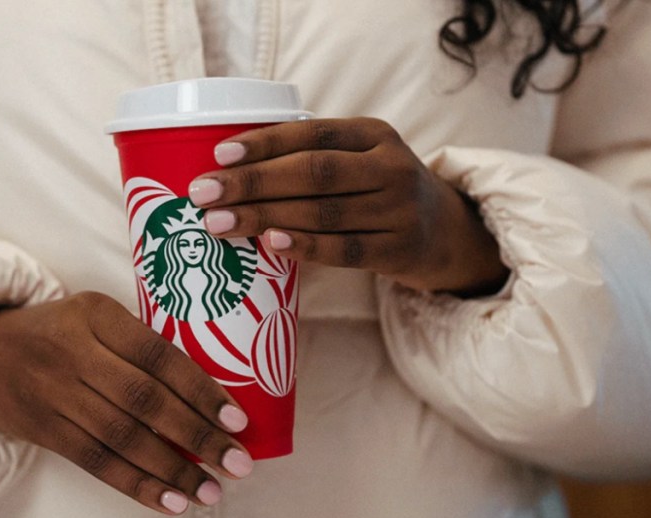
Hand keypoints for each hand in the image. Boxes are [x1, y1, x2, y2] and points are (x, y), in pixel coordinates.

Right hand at [0, 292, 252, 514]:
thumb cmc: (56, 332)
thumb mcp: (93, 315)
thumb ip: (138, 342)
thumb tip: (207, 390)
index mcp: (96, 314)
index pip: (158, 355)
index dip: (200, 389)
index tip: (237, 418)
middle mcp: (75, 351)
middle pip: (145, 400)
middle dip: (197, 435)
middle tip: (237, 462)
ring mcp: (56, 393)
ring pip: (123, 437)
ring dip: (173, 469)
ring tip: (211, 489)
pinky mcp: (44, 429)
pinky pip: (96, 462)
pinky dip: (137, 484)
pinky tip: (171, 500)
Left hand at [188, 118, 508, 295]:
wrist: (446, 233)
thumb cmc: (378, 191)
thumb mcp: (360, 159)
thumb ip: (312, 157)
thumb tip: (226, 168)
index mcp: (374, 134)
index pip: (312, 133)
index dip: (265, 143)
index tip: (218, 154)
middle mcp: (390, 167)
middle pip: (313, 173)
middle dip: (252, 182)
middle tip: (203, 193)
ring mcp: (398, 210)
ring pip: (323, 212)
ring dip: (263, 217)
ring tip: (217, 224)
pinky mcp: (400, 250)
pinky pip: (345, 250)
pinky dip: (306, 246)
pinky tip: (271, 244)